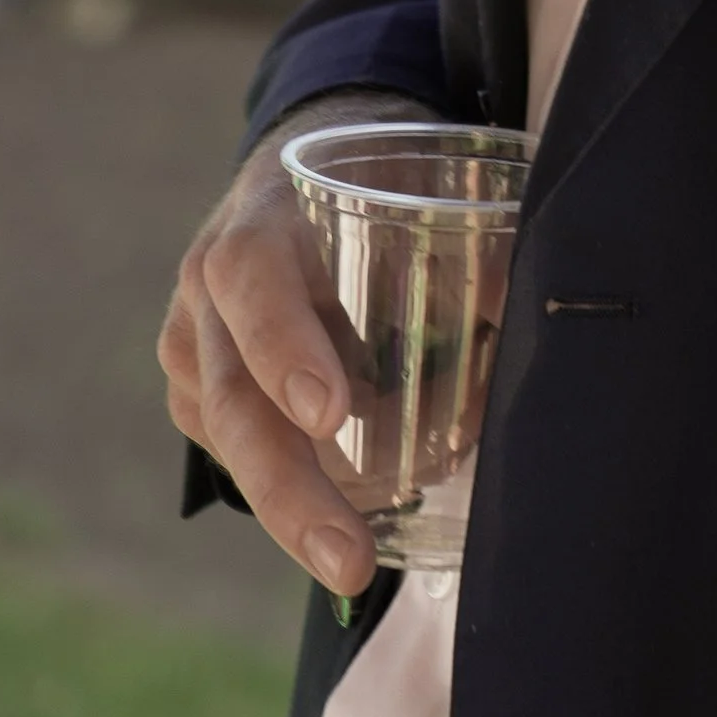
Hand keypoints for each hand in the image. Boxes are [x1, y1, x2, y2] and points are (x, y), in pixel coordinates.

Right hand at [160, 89, 434, 596]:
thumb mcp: (415, 179)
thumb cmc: (372, 173)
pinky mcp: (195, 385)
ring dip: (292, 506)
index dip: (285, 345)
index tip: (331, 413)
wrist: (299, 156)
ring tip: (351, 561)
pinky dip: (288, 482)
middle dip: (288, 488)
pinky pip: (234, 447)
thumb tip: (524, 313)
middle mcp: (208, 285)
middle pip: (232, 396)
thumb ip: (468, 244)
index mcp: (261, 217)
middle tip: (347, 559)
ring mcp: (193, 341)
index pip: (253, 278)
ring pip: (229, 439)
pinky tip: (337, 515)